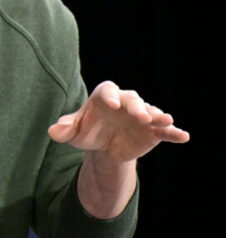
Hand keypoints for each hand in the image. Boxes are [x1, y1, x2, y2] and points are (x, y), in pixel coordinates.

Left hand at [48, 80, 188, 161]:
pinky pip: (164, 131)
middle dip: (137, 108)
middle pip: (132, 101)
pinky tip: (184, 136)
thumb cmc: (87, 131)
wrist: (104, 146)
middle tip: (141, 116)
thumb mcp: (74, 131)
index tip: (111, 103)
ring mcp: (141, 116)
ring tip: (166, 121)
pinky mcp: (153, 131)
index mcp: (104, 97)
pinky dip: (174, 133)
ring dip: (158, 116)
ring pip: (151, 113)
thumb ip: (64, 128)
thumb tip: (54, 131)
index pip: (107, 91)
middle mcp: (126, 103)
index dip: (109, 95)